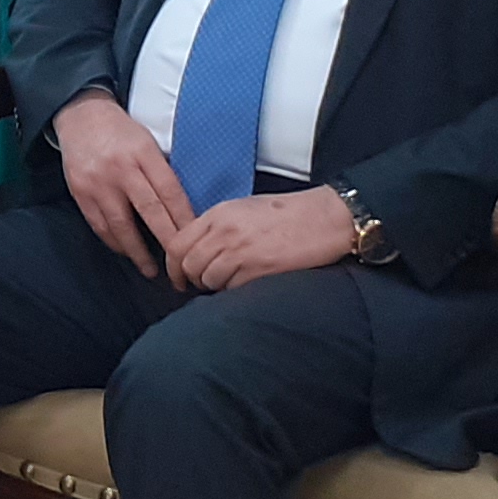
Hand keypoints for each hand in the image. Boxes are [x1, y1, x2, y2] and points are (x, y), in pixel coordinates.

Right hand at [47, 92, 193, 277]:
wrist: (80, 117)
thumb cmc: (121, 132)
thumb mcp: (147, 141)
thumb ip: (161, 170)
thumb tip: (183, 207)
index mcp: (144, 153)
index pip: (170, 192)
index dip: (184, 219)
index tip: (194, 239)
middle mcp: (121, 169)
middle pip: (150, 211)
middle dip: (167, 241)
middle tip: (179, 264)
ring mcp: (99, 183)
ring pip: (122, 225)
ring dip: (137, 251)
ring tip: (150, 268)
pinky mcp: (80, 192)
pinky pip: (100, 225)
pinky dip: (114, 242)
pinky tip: (126, 251)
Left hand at [164, 184, 360, 292]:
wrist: (324, 219)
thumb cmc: (288, 214)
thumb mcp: (243, 209)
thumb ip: (216, 227)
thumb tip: (196, 250)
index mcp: (218, 214)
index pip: (177, 244)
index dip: (173, 266)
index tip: (179, 278)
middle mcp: (224, 232)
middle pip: (188, 265)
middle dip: (193, 279)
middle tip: (204, 284)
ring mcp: (239, 252)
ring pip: (207, 280)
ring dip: (215, 285)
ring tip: (232, 279)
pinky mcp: (257, 270)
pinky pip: (230, 289)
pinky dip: (234, 290)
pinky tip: (248, 281)